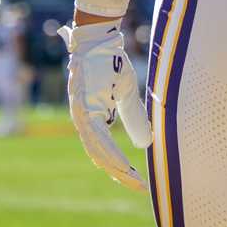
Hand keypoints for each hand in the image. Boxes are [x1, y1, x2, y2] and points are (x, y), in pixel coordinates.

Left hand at [60, 21, 150, 192]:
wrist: (98, 38)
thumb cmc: (110, 62)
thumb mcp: (126, 92)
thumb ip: (133, 116)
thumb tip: (144, 143)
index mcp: (91, 117)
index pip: (102, 149)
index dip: (118, 165)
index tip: (135, 180)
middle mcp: (82, 119)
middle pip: (100, 156)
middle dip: (120, 173)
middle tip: (138, 187)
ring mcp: (81, 114)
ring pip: (98, 151)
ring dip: (117, 167)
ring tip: (134, 180)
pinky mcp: (84, 107)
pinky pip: (98, 137)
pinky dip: (111, 152)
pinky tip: (123, 164)